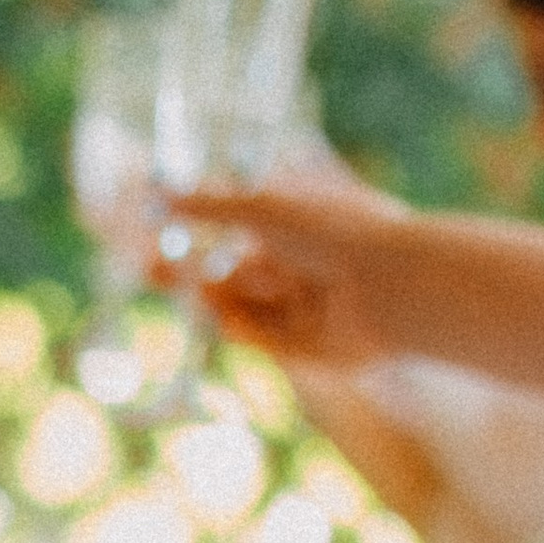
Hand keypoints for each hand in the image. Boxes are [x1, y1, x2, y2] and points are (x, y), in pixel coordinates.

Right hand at [173, 167, 404, 368]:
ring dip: (224, 298)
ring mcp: (305, 309)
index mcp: (298, 226)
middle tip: (153, 270)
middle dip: (199, 273)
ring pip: (245, 305)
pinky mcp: (309, 349)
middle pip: (236, 274)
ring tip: (206, 288)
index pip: (238, 232)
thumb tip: (157, 193)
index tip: (160, 239)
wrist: (390, 286)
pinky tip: (228, 319)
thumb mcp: (262, 208)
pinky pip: (263, 338)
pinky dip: (246, 327)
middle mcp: (302, 267)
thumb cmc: (334, 233)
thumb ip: (209, 204)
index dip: (201, 237)